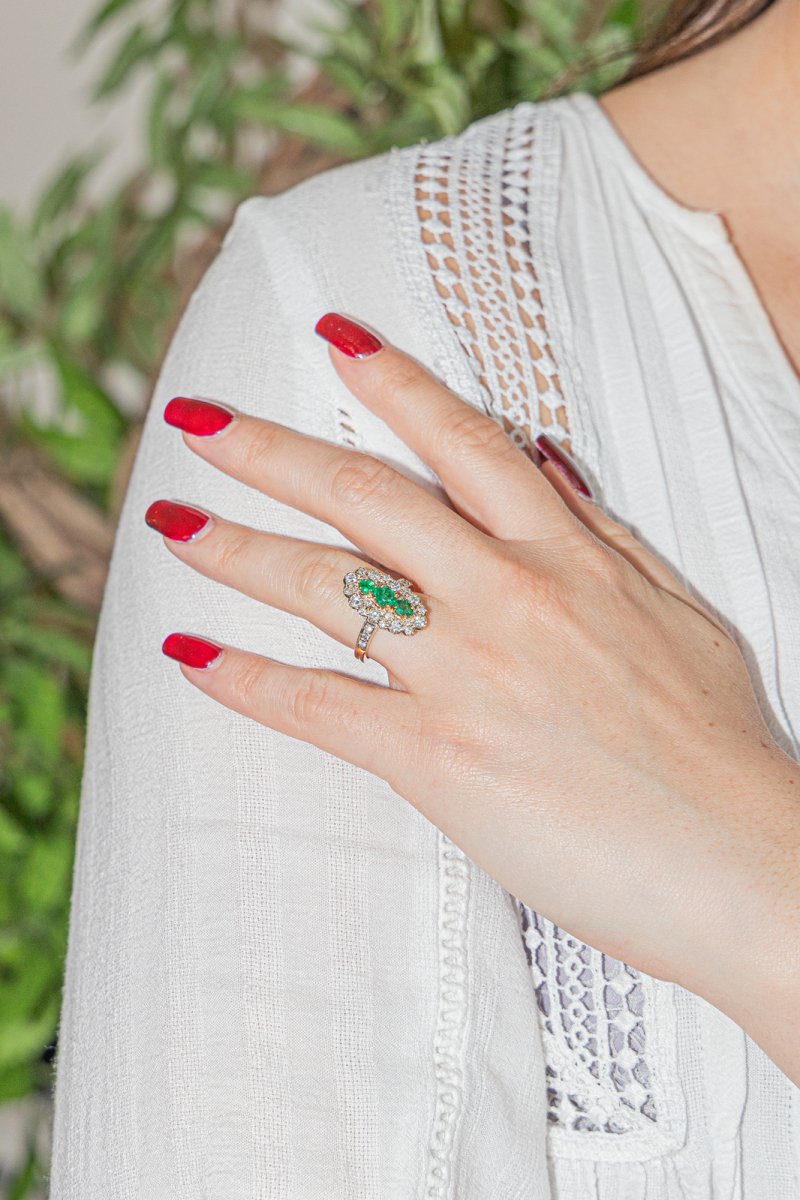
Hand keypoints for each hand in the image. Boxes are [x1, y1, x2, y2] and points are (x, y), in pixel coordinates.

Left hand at [145, 312, 799, 1077]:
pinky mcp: (438, 758)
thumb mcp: (677, 610)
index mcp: (567, 554)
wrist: (741, 859)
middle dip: (269, 452)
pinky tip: (189, 656)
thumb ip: (600, 533)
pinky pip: (319, 707)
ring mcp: (466, 673)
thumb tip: (540, 461)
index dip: (391, 380)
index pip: (463, 442)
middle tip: (197, 423)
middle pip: (364, 497)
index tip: (331, 337)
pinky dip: (245, 681)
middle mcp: (507, 594)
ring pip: (326, 587)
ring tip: (173, 525)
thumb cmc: (718, 741)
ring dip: (237, 551)